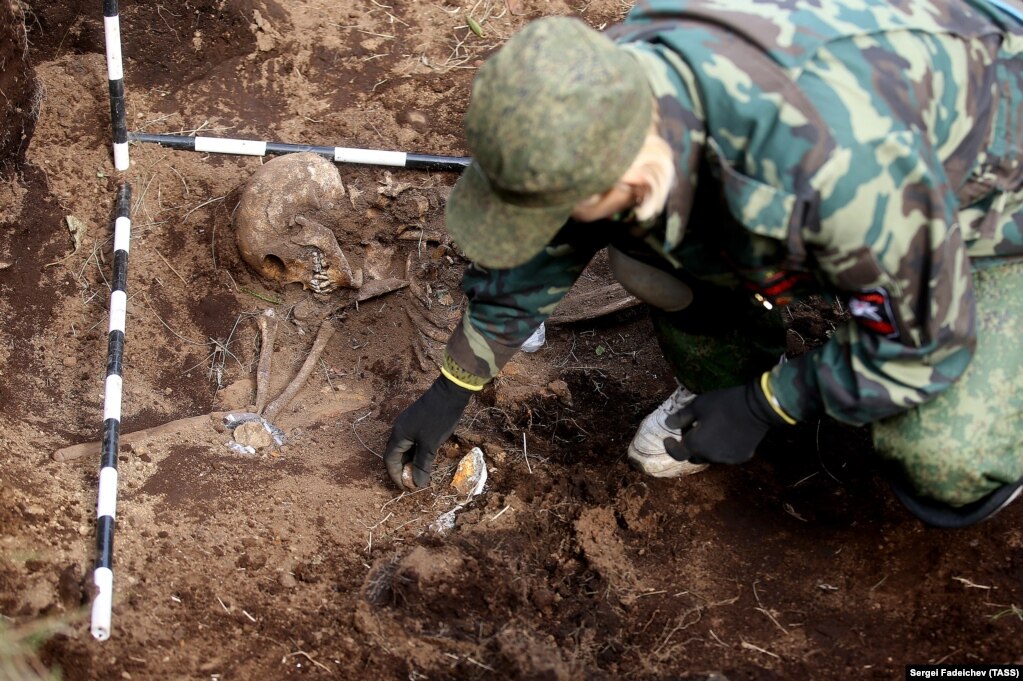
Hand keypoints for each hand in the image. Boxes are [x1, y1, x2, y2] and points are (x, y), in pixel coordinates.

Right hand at [384, 375, 473, 488]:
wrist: (450, 392)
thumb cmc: (439, 418)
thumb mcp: (431, 444)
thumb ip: (422, 464)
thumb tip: (417, 483)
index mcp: (398, 435)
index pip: (390, 461)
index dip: (396, 476)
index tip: (406, 488)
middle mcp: (399, 429)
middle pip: (395, 455)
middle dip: (402, 471)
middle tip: (413, 483)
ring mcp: (408, 424)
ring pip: (404, 448)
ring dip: (410, 462)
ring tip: (419, 474)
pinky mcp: (417, 422)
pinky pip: (412, 442)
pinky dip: (416, 453)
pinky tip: (425, 459)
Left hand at [662, 377, 790, 464]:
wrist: (757, 407)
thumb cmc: (725, 404)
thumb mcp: (699, 405)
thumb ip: (681, 417)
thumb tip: (668, 424)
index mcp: (697, 445)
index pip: (678, 454)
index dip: (671, 447)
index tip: (667, 439)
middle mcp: (711, 457)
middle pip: (694, 456)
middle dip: (690, 445)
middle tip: (692, 429)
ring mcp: (728, 459)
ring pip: (710, 457)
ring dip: (706, 448)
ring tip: (710, 430)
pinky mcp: (742, 456)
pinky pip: (726, 455)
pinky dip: (721, 448)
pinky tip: (726, 434)